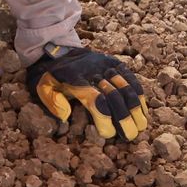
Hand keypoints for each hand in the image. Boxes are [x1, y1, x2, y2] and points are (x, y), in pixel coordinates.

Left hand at [26, 43, 148, 140]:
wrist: (61, 50)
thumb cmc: (53, 76)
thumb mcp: (43, 87)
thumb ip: (52, 102)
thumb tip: (65, 117)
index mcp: (76, 80)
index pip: (95, 101)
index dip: (105, 119)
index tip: (108, 134)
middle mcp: (95, 72)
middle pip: (115, 97)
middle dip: (125, 119)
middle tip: (130, 136)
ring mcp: (108, 66)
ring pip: (127, 88)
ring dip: (136, 109)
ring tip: (141, 126)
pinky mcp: (117, 63)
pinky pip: (132, 80)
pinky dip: (139, 96)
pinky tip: (143, 110)